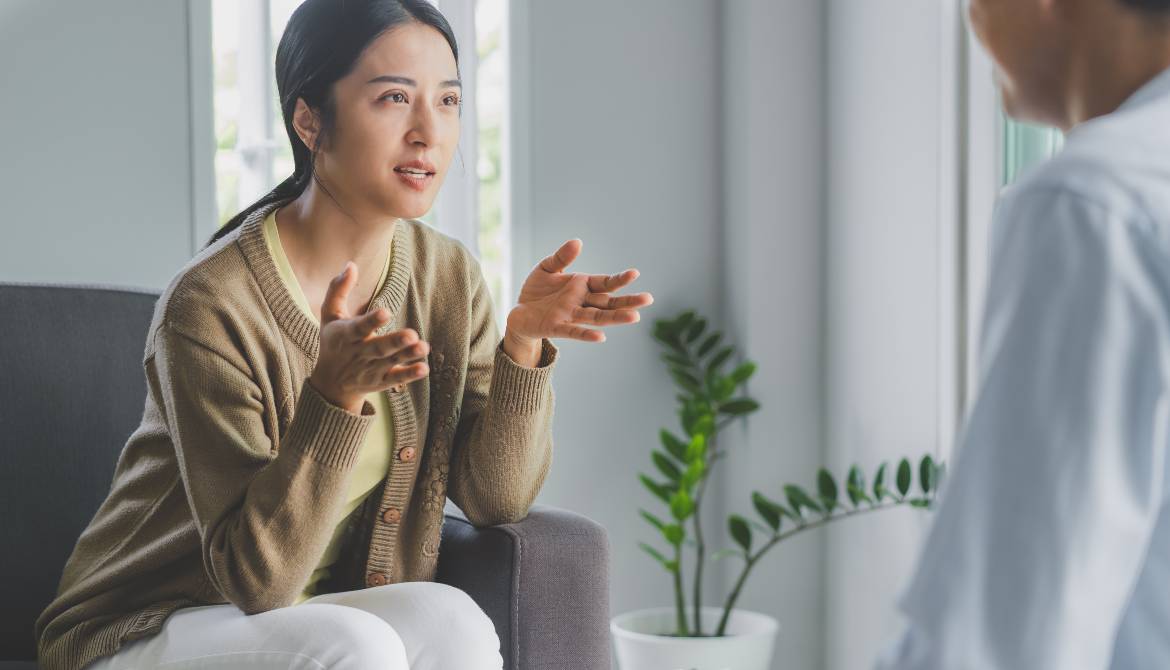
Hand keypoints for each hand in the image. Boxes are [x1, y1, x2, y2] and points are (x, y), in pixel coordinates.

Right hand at [308, 261, 429, 413]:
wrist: (330, 383)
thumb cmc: (333, 342)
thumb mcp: (330, 315)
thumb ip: (338, 289)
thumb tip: (351, 264)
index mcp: (345, 335)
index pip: (359, 328)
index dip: (371, 321)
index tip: (385, 312)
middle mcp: (359, 353)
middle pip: (378, 348)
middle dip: (394, 342)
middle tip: (412, 334)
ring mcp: (371, 369)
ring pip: (390, 362)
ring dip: (407, 355)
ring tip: (423, 347)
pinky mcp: (381, 381)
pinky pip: (396, 379)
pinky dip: (409, 375)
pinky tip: (423, 368)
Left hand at [506, 239, 653, 343]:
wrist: (518, 312)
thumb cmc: (536, 291)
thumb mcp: (546, 268)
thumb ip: (561, 257)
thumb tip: (577, 242)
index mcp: (582, 286)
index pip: (605, 283)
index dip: (619, 279)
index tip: (635, 273)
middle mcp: (581, 302)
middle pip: (609, 303)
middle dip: (628, 301)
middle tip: (648, 299)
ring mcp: (570, 316)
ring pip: (597, 317)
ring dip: (615, 318)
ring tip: (634, 317)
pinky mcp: (556, 327)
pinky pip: (574, 331)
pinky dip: (586, 334)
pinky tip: (601, 336)